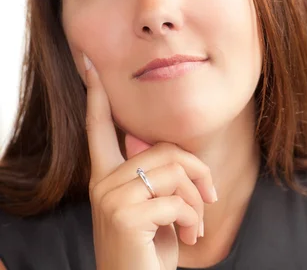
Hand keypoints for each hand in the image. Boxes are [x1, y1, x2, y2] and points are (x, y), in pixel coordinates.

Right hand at [83, 54, 217, 269]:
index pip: (99, 129)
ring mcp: (110, 198)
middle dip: (199, 173)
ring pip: (175, 172)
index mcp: (106, 177)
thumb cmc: (149, 248)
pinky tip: (188, 238)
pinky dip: (193, 220)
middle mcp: (102, 182)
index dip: (96, 97)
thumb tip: (176, 158)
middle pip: (165, 150)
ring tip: (195, 227)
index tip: (89, 65)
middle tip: (211, 199)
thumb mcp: (153, 207)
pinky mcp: (124, 215)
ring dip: (198, 202)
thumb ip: (155, 177)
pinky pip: (177, 200)